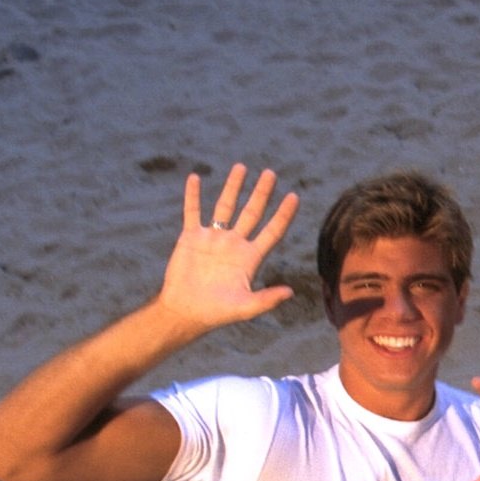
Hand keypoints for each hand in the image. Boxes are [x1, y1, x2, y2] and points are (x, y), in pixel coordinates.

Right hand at [155, 165, 298, 334]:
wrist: (185, 312)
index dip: (283, 215)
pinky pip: (192, 211)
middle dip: (261, 193)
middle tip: (271, 173)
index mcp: (250, 257)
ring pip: (225, 206)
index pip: (272, 231)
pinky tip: (195, 178)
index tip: (294, 196)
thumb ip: (267, 299)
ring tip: (242, 167)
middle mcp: (234, 244)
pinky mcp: (191, 238)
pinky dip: (192, 195)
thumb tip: (290, 292)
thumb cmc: (217, 313)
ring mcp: (213, 239)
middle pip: (252, 212)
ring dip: (233, 187)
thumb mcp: (245, 307)